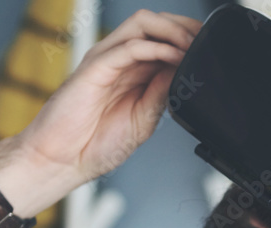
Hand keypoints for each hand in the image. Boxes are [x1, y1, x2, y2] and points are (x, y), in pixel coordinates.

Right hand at [9, 10, 200, 186]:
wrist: (62, 160)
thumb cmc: (94, 145)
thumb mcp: (144, 120)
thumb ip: (162, 94)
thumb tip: (184, 71)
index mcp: (132, 73)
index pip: (164, 40)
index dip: (188, 39)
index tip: (209, 50)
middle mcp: (120, 61)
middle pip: (156, 24)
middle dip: (185, 28)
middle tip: (205, 43)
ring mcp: (107, 60)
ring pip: (143, 24)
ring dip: (173, 30)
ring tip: (191, 46)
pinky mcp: (95, 67)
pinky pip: (129, 46)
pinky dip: (156, 48)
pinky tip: (173, 57)